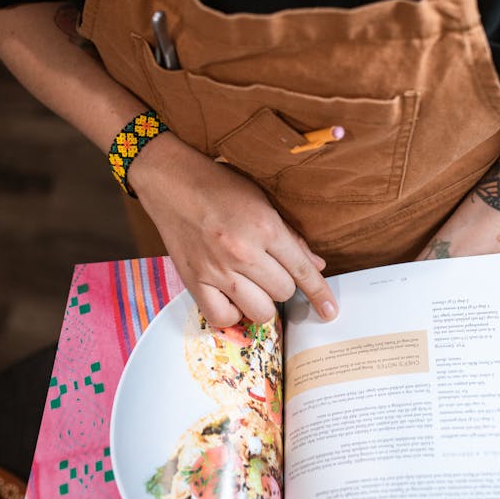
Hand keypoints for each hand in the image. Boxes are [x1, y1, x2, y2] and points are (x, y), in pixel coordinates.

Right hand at [128, 132, 338, 327]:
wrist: (170, 180)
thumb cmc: (218, 185)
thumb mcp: (261, 200)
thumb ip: (290, 236)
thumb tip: (315, 265)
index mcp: (264, 227)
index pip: (301, 270)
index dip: (319, 293)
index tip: (329, 311)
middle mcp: (243, 252)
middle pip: (283, 293)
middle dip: (282, 284)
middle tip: (269, 269)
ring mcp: (217, 270)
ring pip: (259, 311)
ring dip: (261, 301)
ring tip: (252, 285)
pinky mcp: (194, 281)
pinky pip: (222, 318)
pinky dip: (232, 313)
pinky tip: (231, 298)